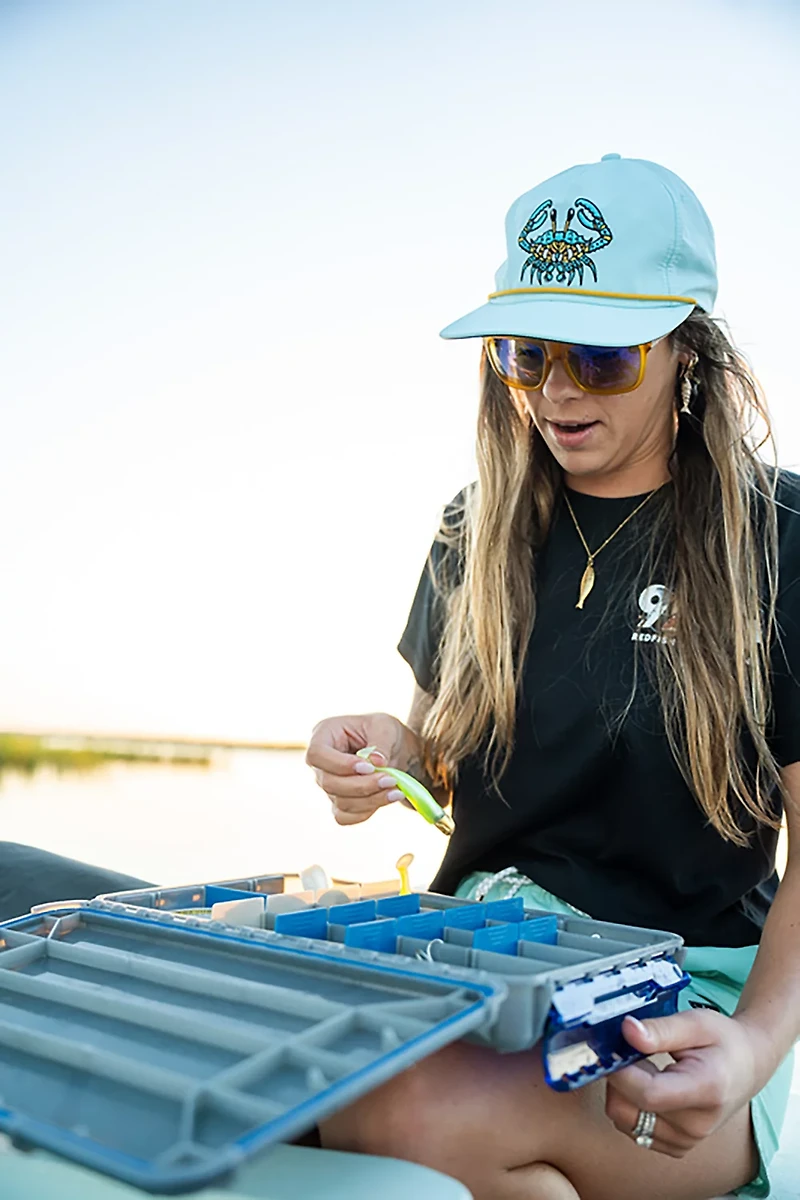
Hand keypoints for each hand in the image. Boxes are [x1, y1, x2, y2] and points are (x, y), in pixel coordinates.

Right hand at [305, 712, 419, 825]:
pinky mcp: (338, 802)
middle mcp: (320, 763)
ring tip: (396, 790)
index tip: (369, 767)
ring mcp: (328, 784)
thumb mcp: (385, 727)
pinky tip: (387, 799)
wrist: (395, 748)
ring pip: (340, 802)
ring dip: (370, 799)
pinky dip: (366, 811)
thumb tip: (377, 763)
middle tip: (391, 780)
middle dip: (362, 785)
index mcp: (324, 735)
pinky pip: (345, 817)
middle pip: (329, 783)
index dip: (340, 764)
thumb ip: (380, 743)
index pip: (317, 754)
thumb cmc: (384, 731)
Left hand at [605, 1009, 768, 1158]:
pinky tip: (646, 1085)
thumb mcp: (695, 1022)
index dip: (620, 1071)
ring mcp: (687, 1140)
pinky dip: (630, 1106)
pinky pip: (633, 1129)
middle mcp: (697, 1125)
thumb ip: (660, 1029)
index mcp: (706, 1090)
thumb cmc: (723, 1041)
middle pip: (628, 1110)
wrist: (747, 1067)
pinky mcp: (677, 1147)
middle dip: (616, 1078)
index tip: (612, 1048)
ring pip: (624, 1121)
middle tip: (629, 1051)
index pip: (648, 1093)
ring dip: (621, 1092)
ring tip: (642, 1067)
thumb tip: (626, 1031)